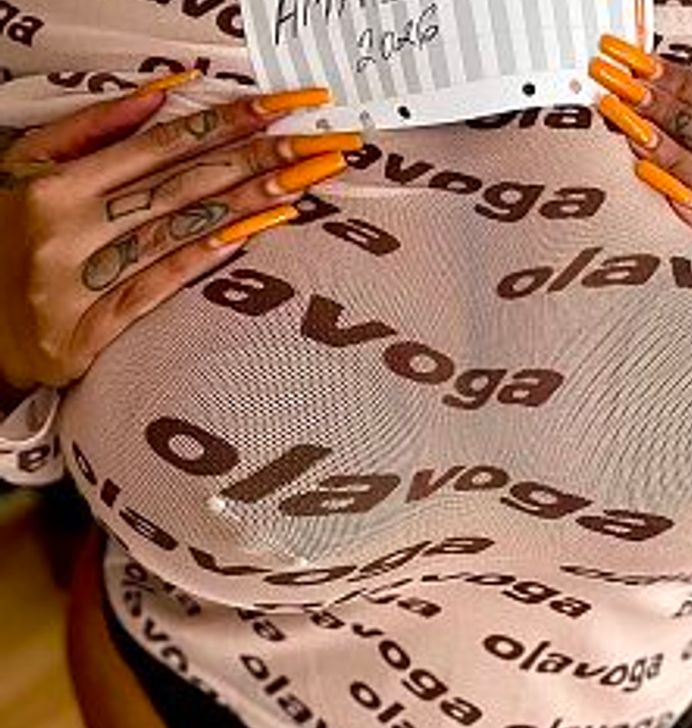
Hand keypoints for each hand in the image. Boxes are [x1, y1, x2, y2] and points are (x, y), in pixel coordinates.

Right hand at [0, 76, 354, 390]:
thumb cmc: (10, 238)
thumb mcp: (29, 168)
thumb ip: (95, 128)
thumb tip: (165, 91)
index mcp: (55, 184)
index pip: (161, 145)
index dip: (226, 123)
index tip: (282, 107)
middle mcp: (68, 229)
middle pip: (182, 186)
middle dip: (258, 159)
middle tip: (317, 143)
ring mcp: (79, 282)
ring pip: (179, 232)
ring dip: (250, 203)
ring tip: (304, 180)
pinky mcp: (90, 330)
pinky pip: (159, 286)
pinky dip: (208, 257)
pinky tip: (255, 232)